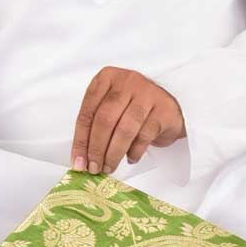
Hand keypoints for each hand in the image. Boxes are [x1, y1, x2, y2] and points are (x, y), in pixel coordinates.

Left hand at [70, 67, 185, 175]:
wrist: (167, 109)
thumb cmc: (134, 109)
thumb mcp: (111, 109)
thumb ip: (95, 126)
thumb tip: (81, 158)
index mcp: (107, 78)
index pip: (88, 112)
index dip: (81, 140)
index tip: (78, 162)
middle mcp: (126, 81)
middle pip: (105, 120)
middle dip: (97, 149)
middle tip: (94, 168)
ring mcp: (147, 93)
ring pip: (124, 130)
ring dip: (113, 154)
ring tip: (109, 167)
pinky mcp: (163, 110)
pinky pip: (144, 136)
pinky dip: (134, 152)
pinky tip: (130, 158)